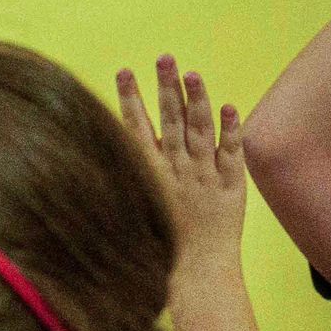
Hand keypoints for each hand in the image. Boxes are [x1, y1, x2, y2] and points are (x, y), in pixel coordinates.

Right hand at [116, 55, 249, 273]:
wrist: (195, 273)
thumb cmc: (158, 249)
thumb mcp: (131, 214)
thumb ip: (122, 182)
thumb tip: (97, 158)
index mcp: (149, 175)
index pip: (137, 127)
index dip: (129, 98)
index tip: (123, 71)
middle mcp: (176, 170)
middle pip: (170, 119)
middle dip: (164, 86)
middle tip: (163, 56)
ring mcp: (204, 175)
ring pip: (200, 128)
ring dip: (196, 98)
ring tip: (191, 71)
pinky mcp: (230, 185)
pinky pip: (232, 151)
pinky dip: (231, 128)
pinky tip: (229, 105)